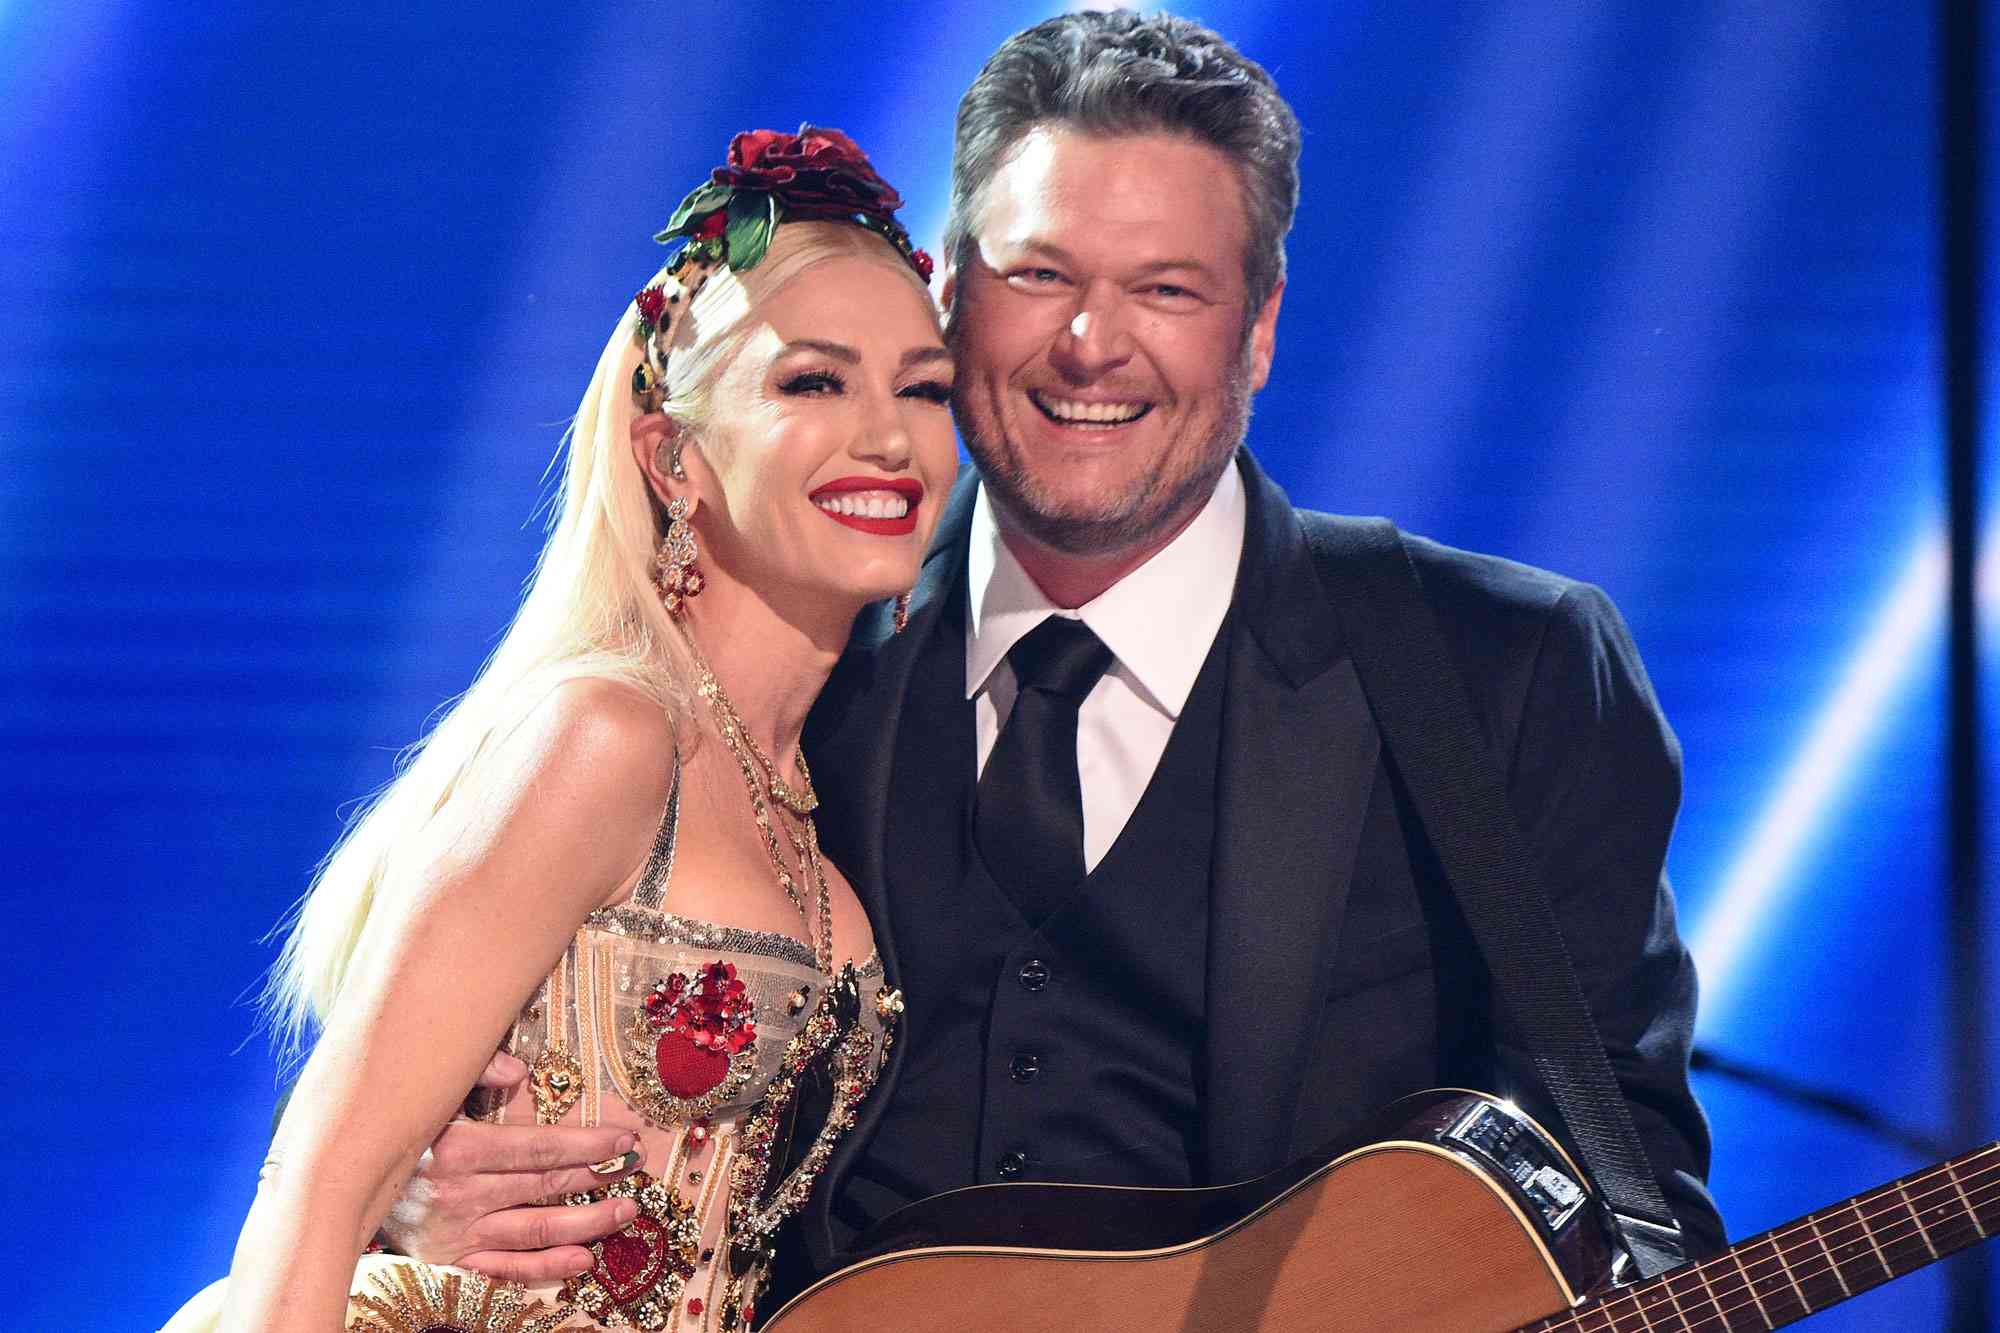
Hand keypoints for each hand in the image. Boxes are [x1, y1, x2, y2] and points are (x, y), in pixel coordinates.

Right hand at [379, 1053, 643, 1281]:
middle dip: (597, 1177)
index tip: (623, 1138)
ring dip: (586, 1223)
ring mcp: (457, 1235)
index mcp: (457, 1149)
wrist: (339, 1189)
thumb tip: (518, 1072)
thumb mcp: (429, 1094)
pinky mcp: (451, 1265)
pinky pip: (506, 1271)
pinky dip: (546, 1269)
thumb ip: (473, 1073)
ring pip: (535, 1230)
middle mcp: (460, 1195)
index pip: (537, 1147)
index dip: (585, 1143)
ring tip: (625, 1212)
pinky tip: (583, 1260)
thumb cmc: (398, 1133)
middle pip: (544, 1187)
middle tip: (636, 1169)